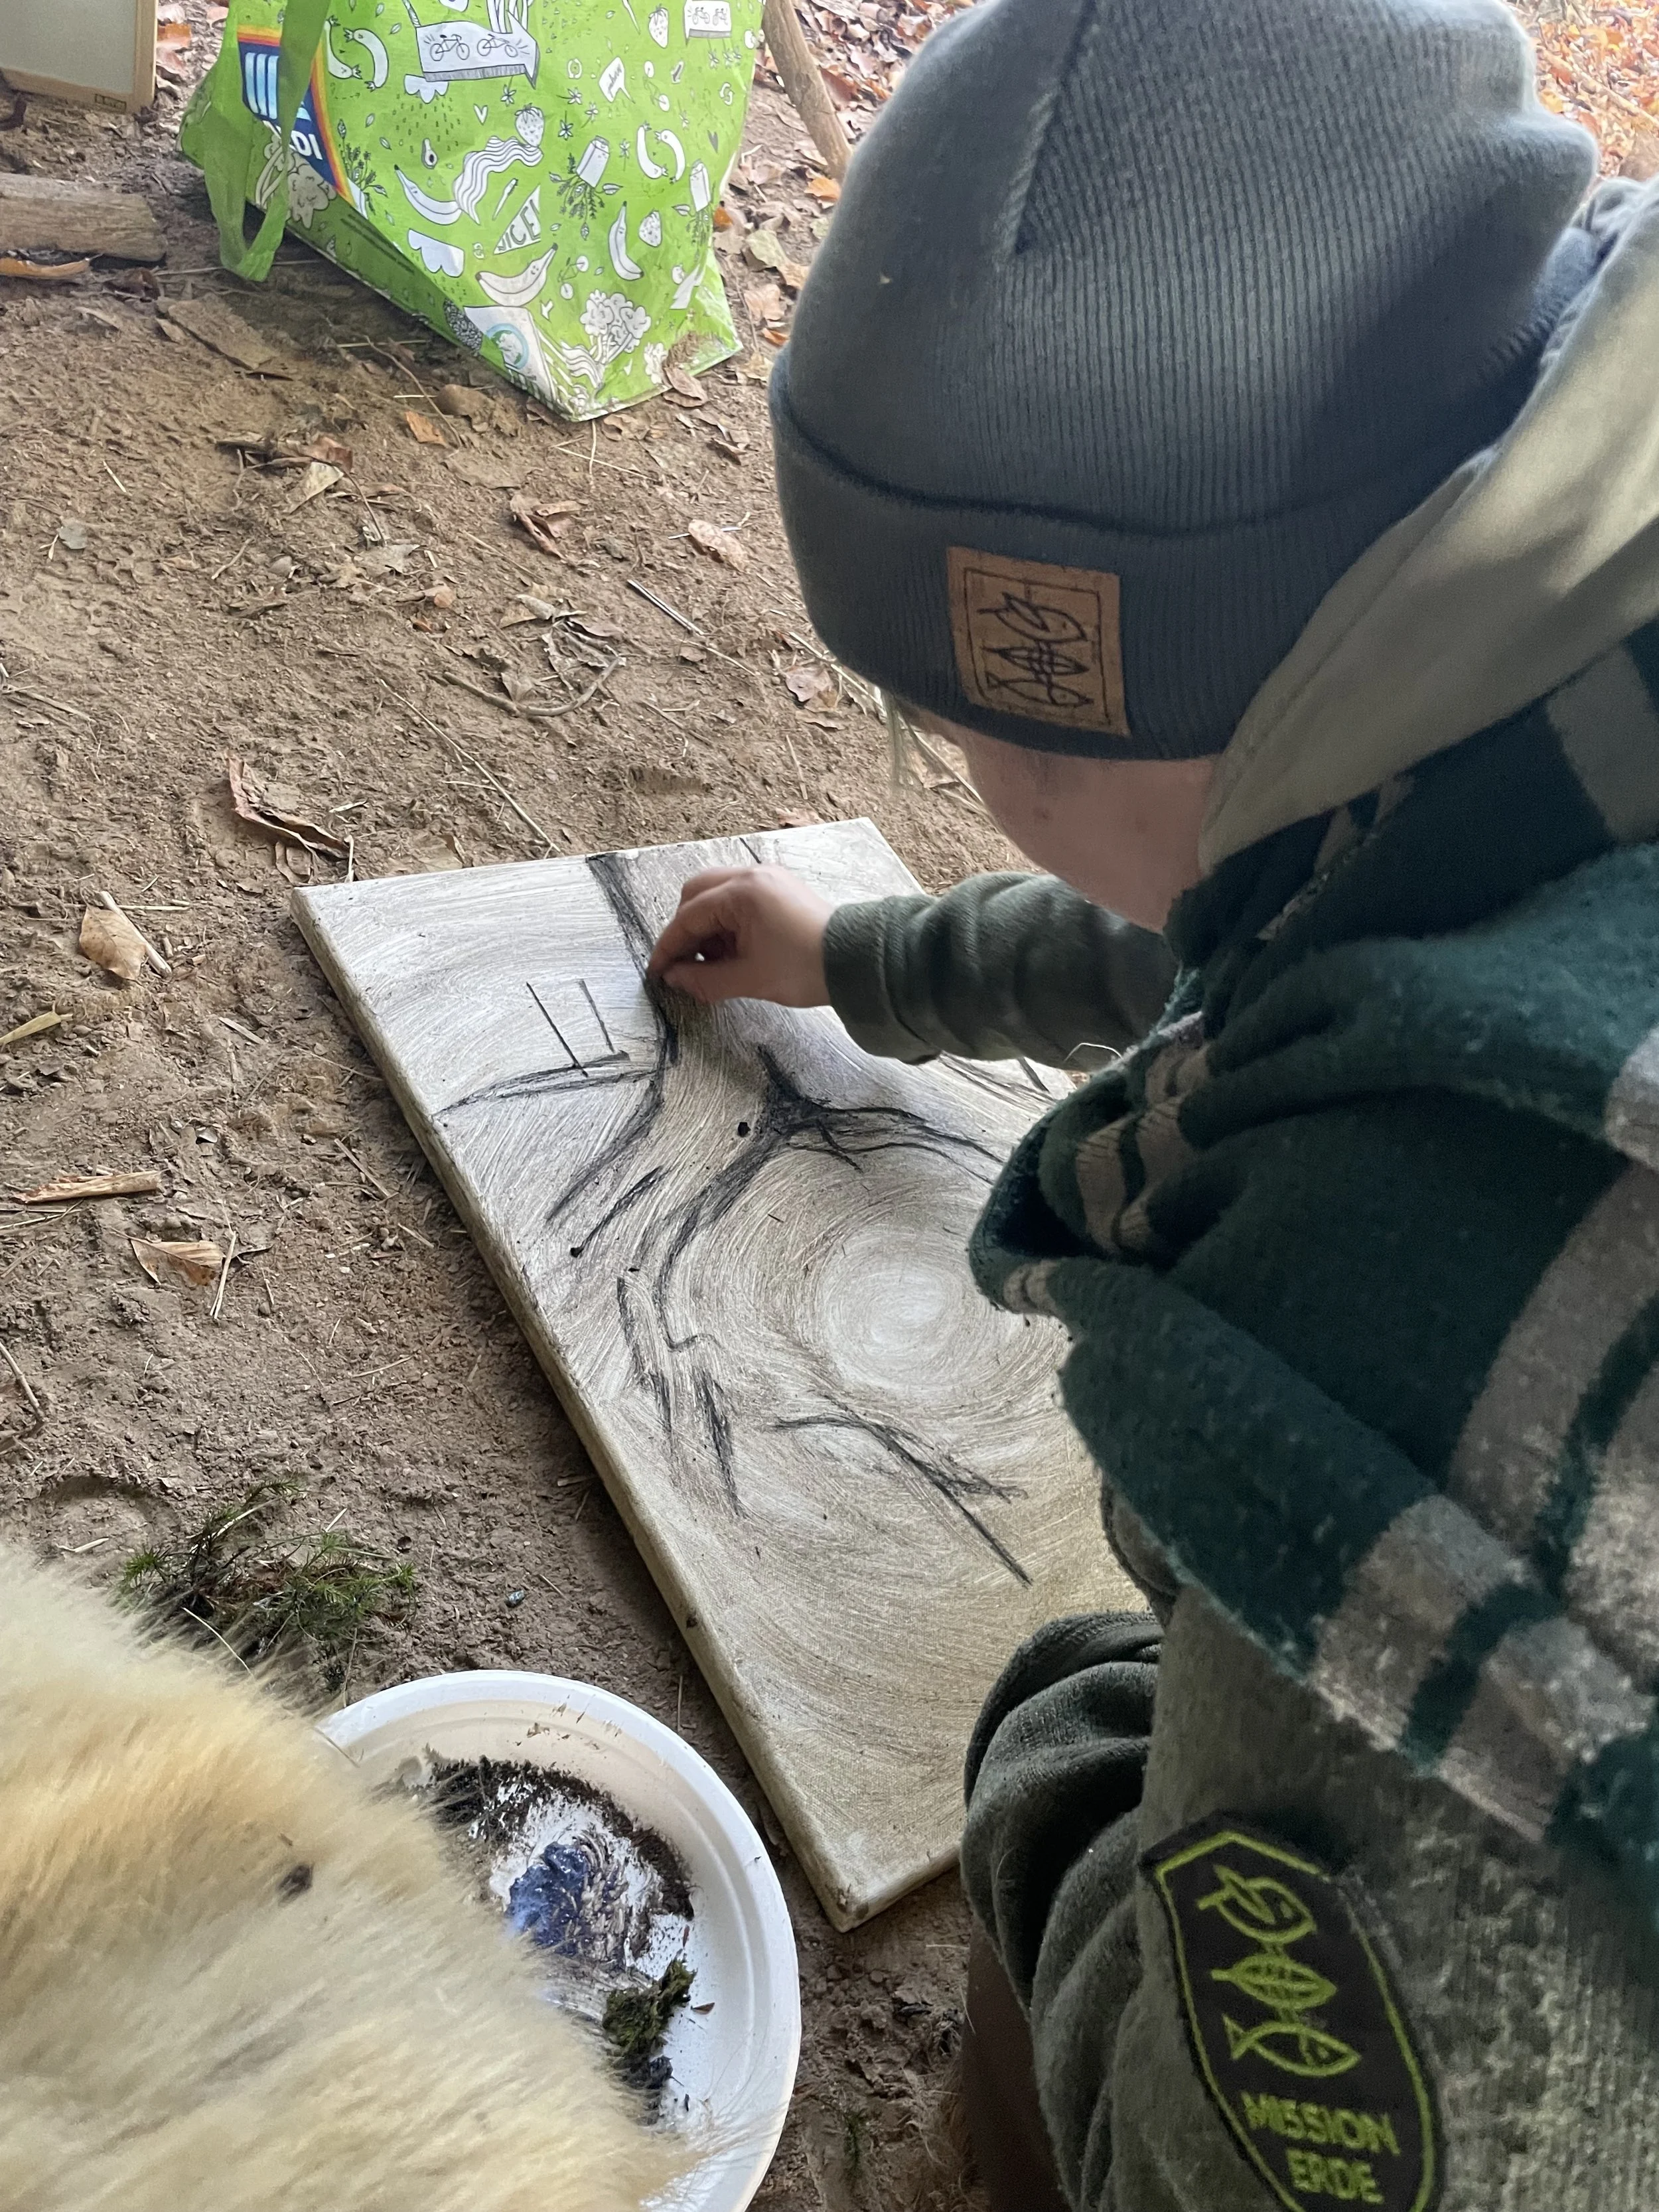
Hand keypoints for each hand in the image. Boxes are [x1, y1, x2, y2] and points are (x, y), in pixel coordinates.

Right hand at [646, 865, 833, 1006]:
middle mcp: (753, 876)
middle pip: (697, 894)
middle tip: (686, 965)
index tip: (658, 971)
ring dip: (708, 927)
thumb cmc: (808, 967)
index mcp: (742, 892)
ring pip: (717, 895)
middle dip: (686, 930)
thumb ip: (703, 979)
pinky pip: (739, 899)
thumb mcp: (748, 979)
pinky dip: (728, 922)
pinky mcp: (780, 889)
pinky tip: (735, 951)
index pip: (688, 916)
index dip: (669, 947)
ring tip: (717, 963)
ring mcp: (768, 879)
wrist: (857, 962)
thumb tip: (673, 978)